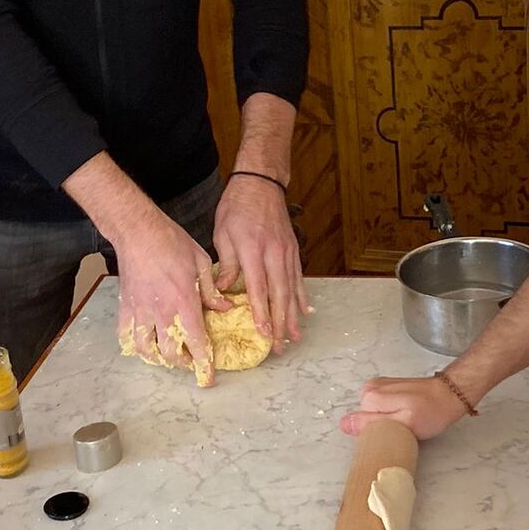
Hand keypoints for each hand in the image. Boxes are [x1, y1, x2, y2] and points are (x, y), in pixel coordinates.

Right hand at [114, 209, 227, 386]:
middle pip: (170, 353)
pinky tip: (142, 344)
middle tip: (189, 360)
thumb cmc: (171, 242)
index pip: (196, 342)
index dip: (203, 364)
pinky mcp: (126, 306)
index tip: (207, 378)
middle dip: (182, 363)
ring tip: (166, 356)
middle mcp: (162, 312)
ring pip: (146, 350)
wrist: (138, 231)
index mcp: (184, 302)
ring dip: (157, 358)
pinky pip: (125, 336)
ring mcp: (141, 311)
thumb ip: (212, 290)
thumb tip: (225, 308)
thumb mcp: (201, 263)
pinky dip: (133, 346)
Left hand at [213, 175, 307, 352]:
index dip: (262, 312)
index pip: (259, 288)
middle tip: (281, 345)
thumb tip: (226, 291)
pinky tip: (305, 312)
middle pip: (280, 294)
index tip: (264, 333)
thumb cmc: (237, 207)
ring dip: (293, 315)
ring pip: (292, 289)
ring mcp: (287, 252)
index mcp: (253, 250)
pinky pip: (299, 277)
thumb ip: (227, 265)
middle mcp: (274, 254)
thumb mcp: (223, 234)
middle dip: (281, 323)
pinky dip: (302, 296)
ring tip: (294, 336)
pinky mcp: (293, 250)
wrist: (260, 183)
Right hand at [341, 374, 469, 439]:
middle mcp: (369, 387)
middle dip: (380, 426)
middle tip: (401, 430)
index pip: (359, 423)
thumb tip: (344, 424)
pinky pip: (378, 406)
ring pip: (371, 412)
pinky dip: (388, 413)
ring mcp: (377, 385)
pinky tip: (402, 415)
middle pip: (364, 417)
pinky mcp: (385, 386)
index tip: (393, 436)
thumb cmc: (430, 412)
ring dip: (384, 420)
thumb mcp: (401, 424)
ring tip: (403, 422)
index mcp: (370, 396)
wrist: (449, 394)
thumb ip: (371, 423)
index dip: (375, 434)